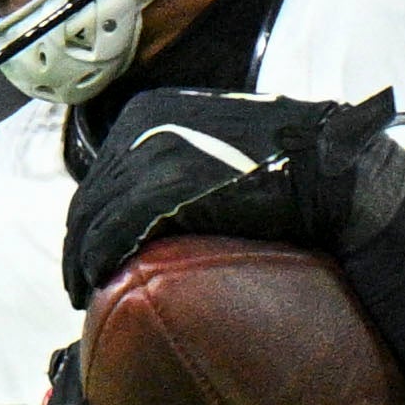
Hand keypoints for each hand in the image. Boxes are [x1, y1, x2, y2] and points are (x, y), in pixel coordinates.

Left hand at [60, 84, 404, 303]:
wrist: (326, 167)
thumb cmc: (284, 162)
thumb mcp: (214, 144)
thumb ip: (175, 162)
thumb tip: (149, 204)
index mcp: (148, 111)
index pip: (101, 171)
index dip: (87, 216)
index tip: (86, 250)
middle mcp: (142, 125)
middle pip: (91, 194)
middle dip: (78, 241)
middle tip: (78, 282)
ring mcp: (152, 153)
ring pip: (93, 216)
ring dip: (83, 259)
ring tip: (85, 293)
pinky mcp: (166, 187)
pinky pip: (115, 231)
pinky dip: (100, 260)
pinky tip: (100, 283)